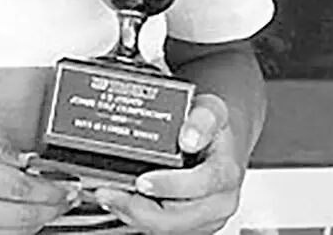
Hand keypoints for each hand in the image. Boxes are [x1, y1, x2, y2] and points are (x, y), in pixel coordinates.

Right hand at [0, 131, 77, 234]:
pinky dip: (16, 232)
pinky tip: (26, 221)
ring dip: (39, 222)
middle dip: (53, 208)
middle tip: (70, 199)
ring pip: (13, 233)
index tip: (68, 185)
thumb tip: (28, 161)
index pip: (19, 184)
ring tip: (53, 209)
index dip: (50, 188)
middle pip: (23, 214)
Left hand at [94, 94, 243, 234]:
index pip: (200, 184)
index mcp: (225, 172)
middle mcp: (219, 200)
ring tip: (108, 196)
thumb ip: (202, 119)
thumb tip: (190, 137)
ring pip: (168, 227)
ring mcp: (207, 217)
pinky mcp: (194, 225)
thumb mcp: (211, 109)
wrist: (221, 141)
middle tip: (110, 192)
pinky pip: (165, 228)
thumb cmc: (212, 126)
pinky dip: (140, 218)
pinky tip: (121, 202)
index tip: (142, 181)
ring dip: (134, 215)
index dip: (169, 185)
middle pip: (178, 216)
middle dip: (139, 207)